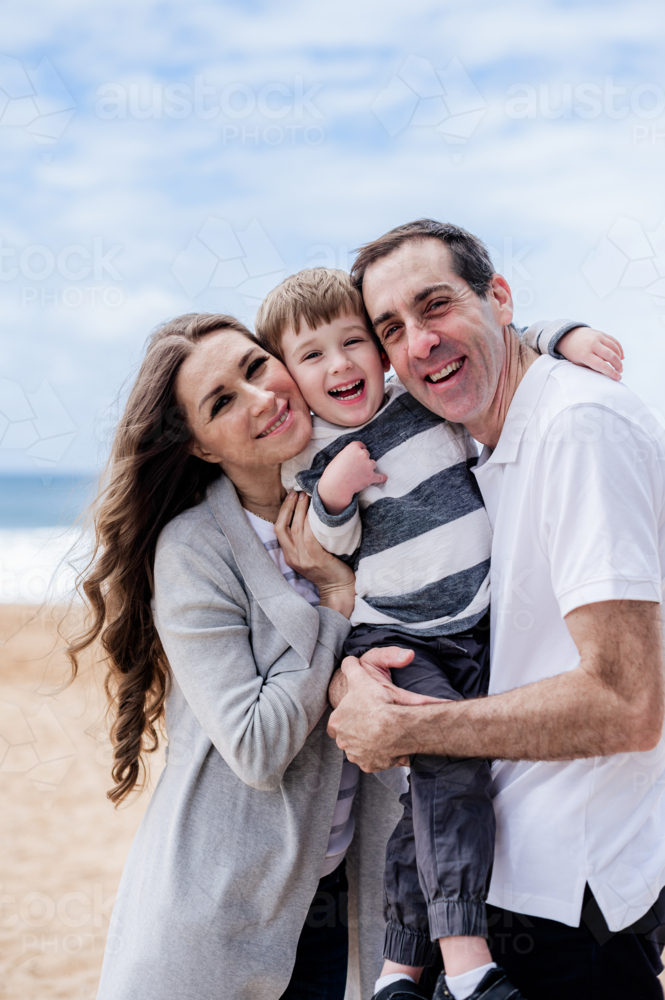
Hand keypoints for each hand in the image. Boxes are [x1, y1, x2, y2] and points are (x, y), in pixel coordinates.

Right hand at [275, 492, 354, 617]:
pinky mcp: (316, 558)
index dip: (283, 511)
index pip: (278, 530)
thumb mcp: (309, 557)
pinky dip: (310, 522)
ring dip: (300, 510)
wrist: (339, 589)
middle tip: (296, 492)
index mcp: (289, 556)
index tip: (290, 497)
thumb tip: (306, 517)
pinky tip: (315, 512)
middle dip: (289, 507)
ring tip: (306, 496)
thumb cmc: (328, 570)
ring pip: (296, 528)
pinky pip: (309, 536)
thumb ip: (304, 542)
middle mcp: (293, 557)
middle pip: (282, 527)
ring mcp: (303, 559)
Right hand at [318, 441, 386, 515]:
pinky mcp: (370, 477)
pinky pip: (379, 476)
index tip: (359, 452)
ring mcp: (368, 465)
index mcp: (353, 448)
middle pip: (366, 454)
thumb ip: (349, 455)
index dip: (359, 449)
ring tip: (361, 473)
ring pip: (372, 463)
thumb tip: (354, 458)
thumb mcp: (339, 457)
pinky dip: (381, 477)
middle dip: (363, 459)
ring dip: (368, 467)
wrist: (336, 486)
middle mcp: (362, 454)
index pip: (360, 445)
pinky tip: (384, 477)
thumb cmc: (333, 473)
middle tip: (356, 466)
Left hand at [327, 653, 445, 770]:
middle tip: (373, 721)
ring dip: (369, 743)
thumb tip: (349, 660)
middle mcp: (342, 742)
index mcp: (336, 722)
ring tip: (383, 733)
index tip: (358, 711)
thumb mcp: (362, 677)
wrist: (395, 727)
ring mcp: (356, 755)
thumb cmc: (376, 702)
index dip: (347, 715)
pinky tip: (389, 745)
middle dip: (358, 731)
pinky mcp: (370, 766)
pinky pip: (374, 760)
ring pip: (360, 749)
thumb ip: (351, 667)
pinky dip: (380, 755)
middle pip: (348, 736)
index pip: (336, 721)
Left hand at [556, 327, 623, 380]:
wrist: (567, 336)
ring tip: (619, 365)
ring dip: (619, 356)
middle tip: (620, 371)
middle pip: (610, 355)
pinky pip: (613, 340)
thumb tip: (606, 374)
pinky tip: (620, 355)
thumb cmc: (573, 353)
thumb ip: (591, 367)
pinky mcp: (600, 332)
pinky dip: (618, 348)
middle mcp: (591, 344)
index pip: (601, 365)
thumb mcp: (578, 363)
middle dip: (618, 364)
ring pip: (613, 347)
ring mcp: (597, 337)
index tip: (618, 378)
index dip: (611, 372)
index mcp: (584, 354)